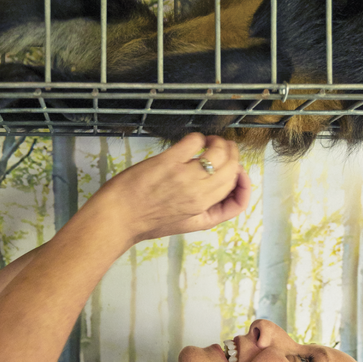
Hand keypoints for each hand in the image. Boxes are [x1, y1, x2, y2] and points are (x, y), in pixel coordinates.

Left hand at [98, 133, 250, 243]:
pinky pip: (195, 141)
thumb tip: (225, 189)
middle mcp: (199, 195)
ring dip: (219, 143)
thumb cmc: (148, 222)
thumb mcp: (187, 224)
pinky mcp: (169, 162)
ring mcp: (185, 177)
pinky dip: (198, 137)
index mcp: (204, 213)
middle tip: (223, 150)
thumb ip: (209, 211)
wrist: (118, 218)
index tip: (238, 175)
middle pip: (233, 169)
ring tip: (209, 142)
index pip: (239, 199)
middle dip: (233, 156)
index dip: (244, 185)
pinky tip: (192, 142)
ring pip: (219, 152)